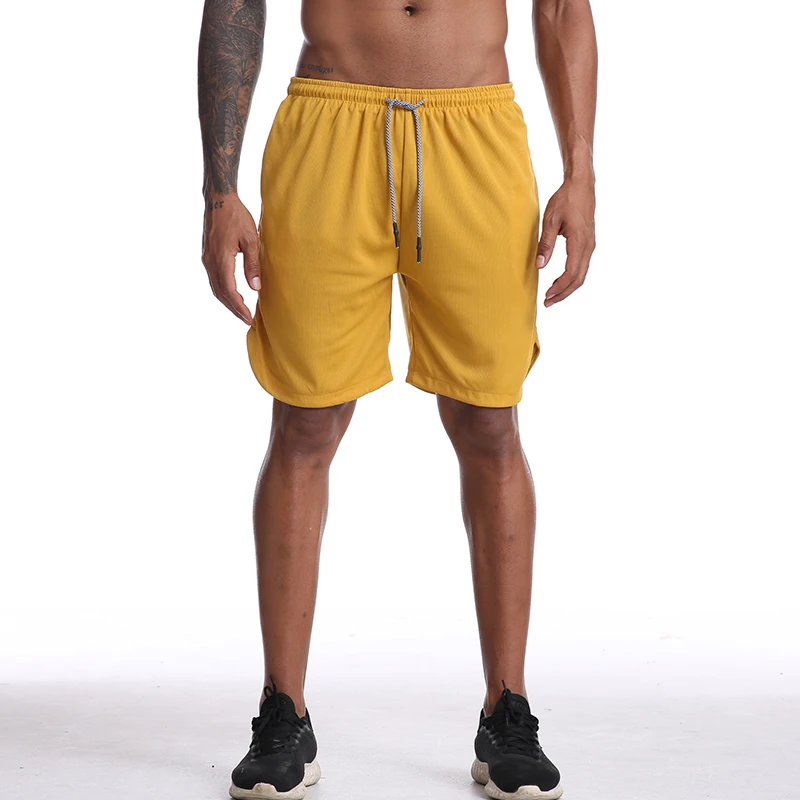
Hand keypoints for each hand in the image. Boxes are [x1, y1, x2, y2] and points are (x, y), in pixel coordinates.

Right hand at [201, 194, 260, 324]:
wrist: (218, 199)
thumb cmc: (236, 216)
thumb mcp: (251, 239)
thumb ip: (252, 264)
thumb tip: (255, 287)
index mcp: (221, 259)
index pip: (229, 291)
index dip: (238, 306)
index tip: (248, 317)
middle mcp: (210, 262)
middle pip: (220, 293)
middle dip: (233, 308)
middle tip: (246, 319)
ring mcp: (207, 259)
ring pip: (215, 287)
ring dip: (227, 301)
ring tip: (240, 310)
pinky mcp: (207, 255)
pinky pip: (214, 279)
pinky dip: (223, 290)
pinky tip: (232, 293)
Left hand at [536, 178, 595, 306]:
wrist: (581, 185)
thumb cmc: (565, 199)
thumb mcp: (550, 220)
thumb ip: (546, 244)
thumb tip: (540, 266)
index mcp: (580, 242)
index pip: (571, 273)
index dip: (559, 288)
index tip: (547, 296)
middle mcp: (588, 246)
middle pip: (579, 279)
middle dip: (564, 293)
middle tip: (548, 302)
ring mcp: (590, 245)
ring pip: (582, 274)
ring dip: (568, 287)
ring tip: (553, 295)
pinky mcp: (588, 243)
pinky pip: (582, 266)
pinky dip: (572, 278)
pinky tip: (561, 281)